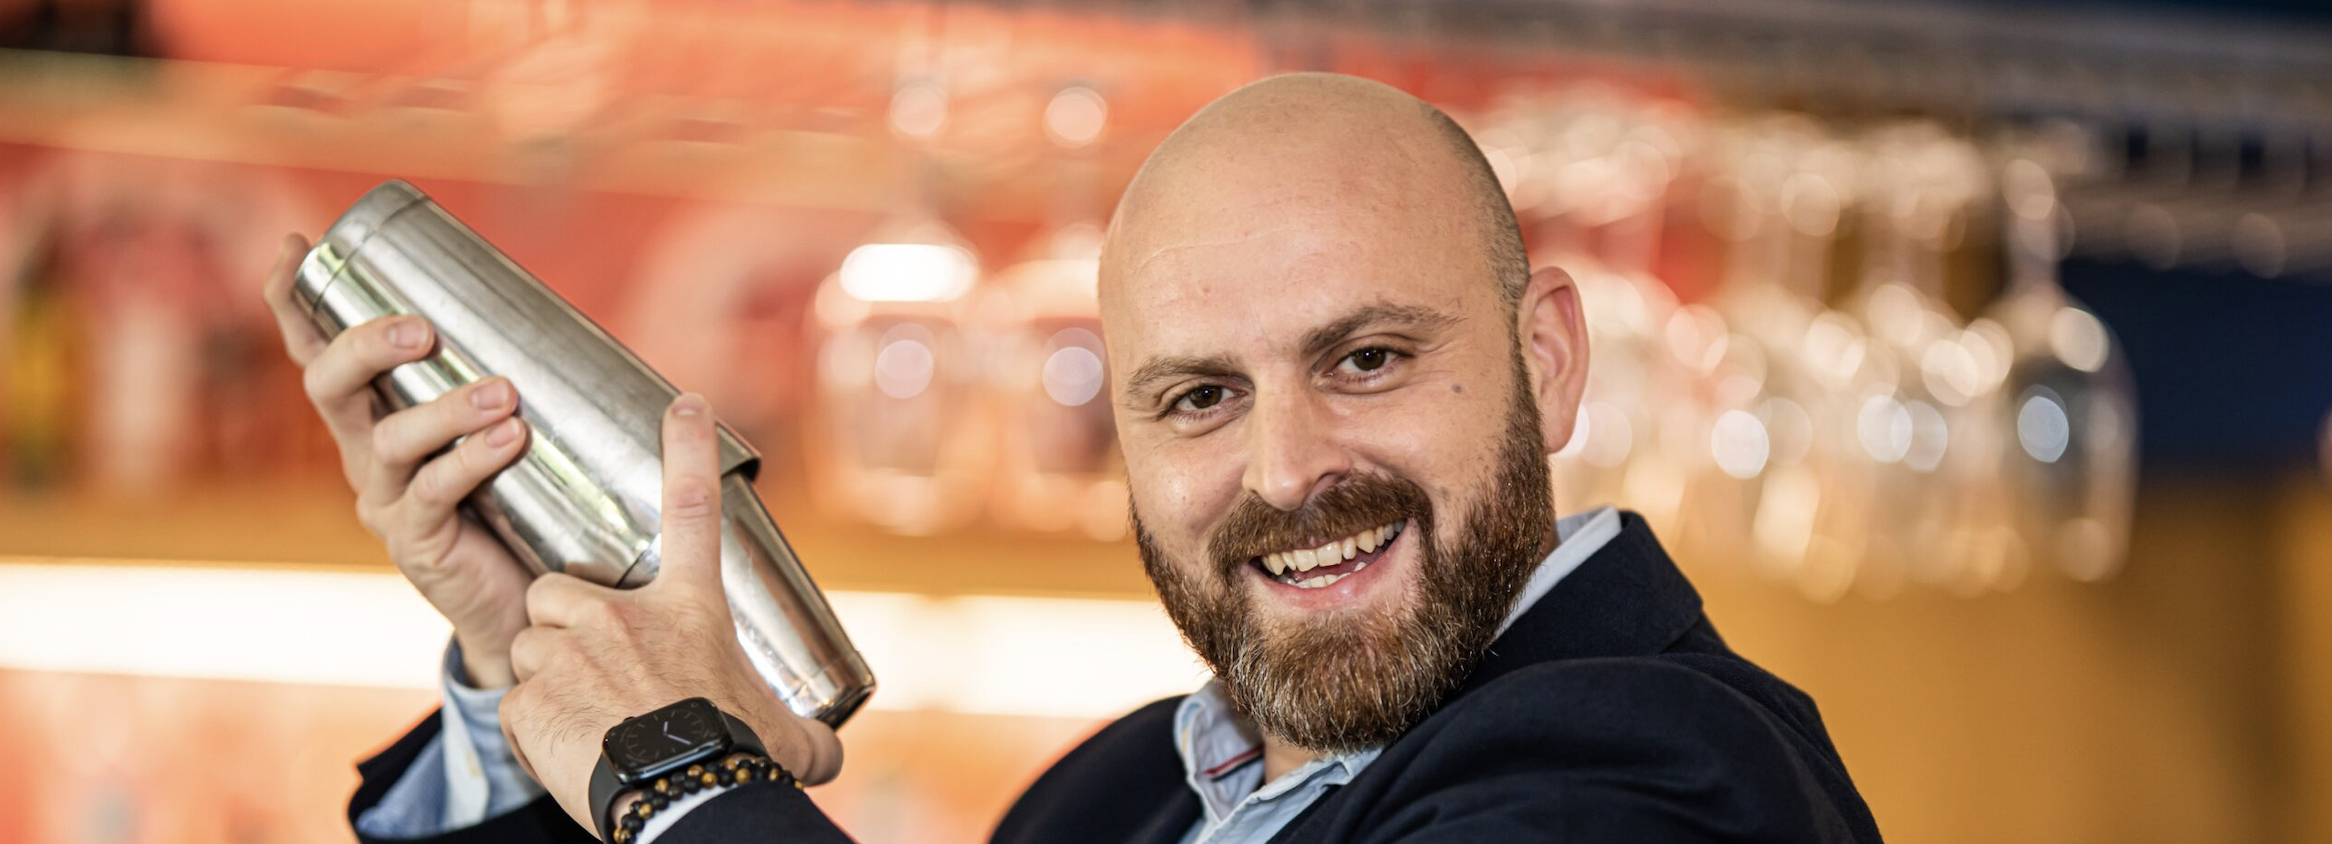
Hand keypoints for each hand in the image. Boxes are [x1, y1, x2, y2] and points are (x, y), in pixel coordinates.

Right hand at [262, 234, 534, 687]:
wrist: (521, 602)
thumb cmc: (517, 501)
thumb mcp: (499, 430)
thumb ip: (507, 382)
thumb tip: (566, 317)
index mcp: (373, 414)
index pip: (319, 350)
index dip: (294, 301)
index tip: (296, 246)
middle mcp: (364, 453)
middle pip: (329, 387)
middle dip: (366, 347)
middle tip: (422, 330)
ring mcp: (383, 499)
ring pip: (388, 442)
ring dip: (443, 410)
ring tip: (500, 395)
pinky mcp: (413, 542)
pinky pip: (432, 494)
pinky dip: (472, 461)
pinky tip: (510, 441)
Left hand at [500, 394, 843, 831]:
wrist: (687, 796)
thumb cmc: (740, 761)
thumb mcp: (787, 740)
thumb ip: (803, 736)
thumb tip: (829, 756)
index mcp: (689, 609)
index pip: (693, 510)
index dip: (686, 449)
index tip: (683, 402)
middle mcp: (622, 616)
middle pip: (558, 591)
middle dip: (561, 623)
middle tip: (590, 668)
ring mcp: (570, 651)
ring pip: (528, 646)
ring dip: (545, 678)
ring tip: (582, 720)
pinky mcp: (532, 695)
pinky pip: (516, 704)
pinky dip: (533, 728)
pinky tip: (566, 752)